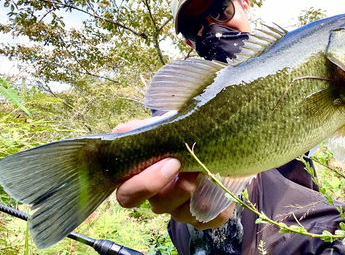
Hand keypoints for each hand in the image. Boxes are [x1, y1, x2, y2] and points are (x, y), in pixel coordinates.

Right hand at [112, 116, 233, 229]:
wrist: (211, 145)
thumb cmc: (179, 138)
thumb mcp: (160, 129)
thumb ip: (141, 129)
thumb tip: (123, 132)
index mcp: (141, 183)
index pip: (128, 196)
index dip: (145, 183)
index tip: (170, 161)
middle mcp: (160, 201)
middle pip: (159, 206)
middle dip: (176, 188)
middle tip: (191, 167)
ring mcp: (182, 211)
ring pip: (186, 211)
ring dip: (199, 189)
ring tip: (209, 167)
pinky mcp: (207, 216)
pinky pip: (212, 216)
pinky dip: (219, 198)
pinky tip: (222, 179)